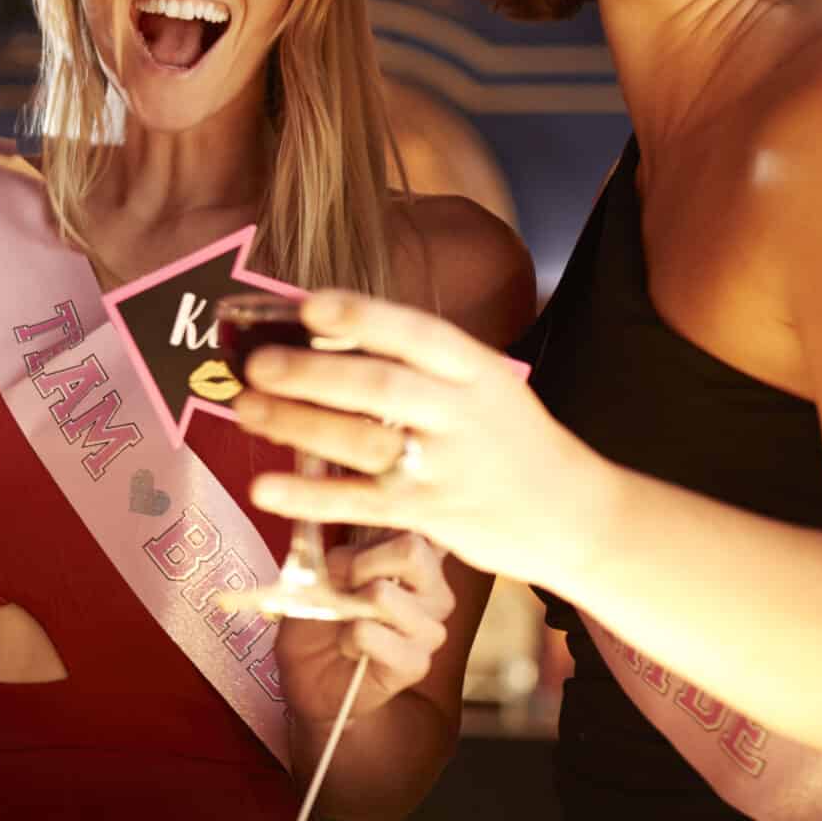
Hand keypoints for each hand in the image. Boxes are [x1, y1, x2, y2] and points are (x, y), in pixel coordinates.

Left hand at [236, 291, 616, 586]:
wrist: (575, 515)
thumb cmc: (510, 439)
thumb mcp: (483, 385)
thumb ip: (417, 363)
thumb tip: (321, 332)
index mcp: (476, 369)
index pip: (417, 333)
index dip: (362, 316)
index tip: (310, 305)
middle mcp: (462, 414)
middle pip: (380, 388)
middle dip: (313, 373)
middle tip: (257, 364)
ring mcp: (446, 467)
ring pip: (363, 444)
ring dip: (298, 426)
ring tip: (246, 410)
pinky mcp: (430, 515)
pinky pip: (361, 503)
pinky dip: (311, 496)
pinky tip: (266, 487)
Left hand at [271, 531, 455, 725]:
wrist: (308, 675)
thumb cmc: (320, 617)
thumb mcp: (324, 572)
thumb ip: (346, 554)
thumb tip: (355, 549)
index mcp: (418, 562)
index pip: (421, 523)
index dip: (390, 516)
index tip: (360, 538)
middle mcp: (434, 592)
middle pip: (413, 550)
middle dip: (363, 561)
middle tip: (347, 583)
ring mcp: (429, 629)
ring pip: (384, 594)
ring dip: (348, 606)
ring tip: (345, 621)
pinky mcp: (416, 663)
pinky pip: (370, 632)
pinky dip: (347, 637)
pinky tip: (349, 646)